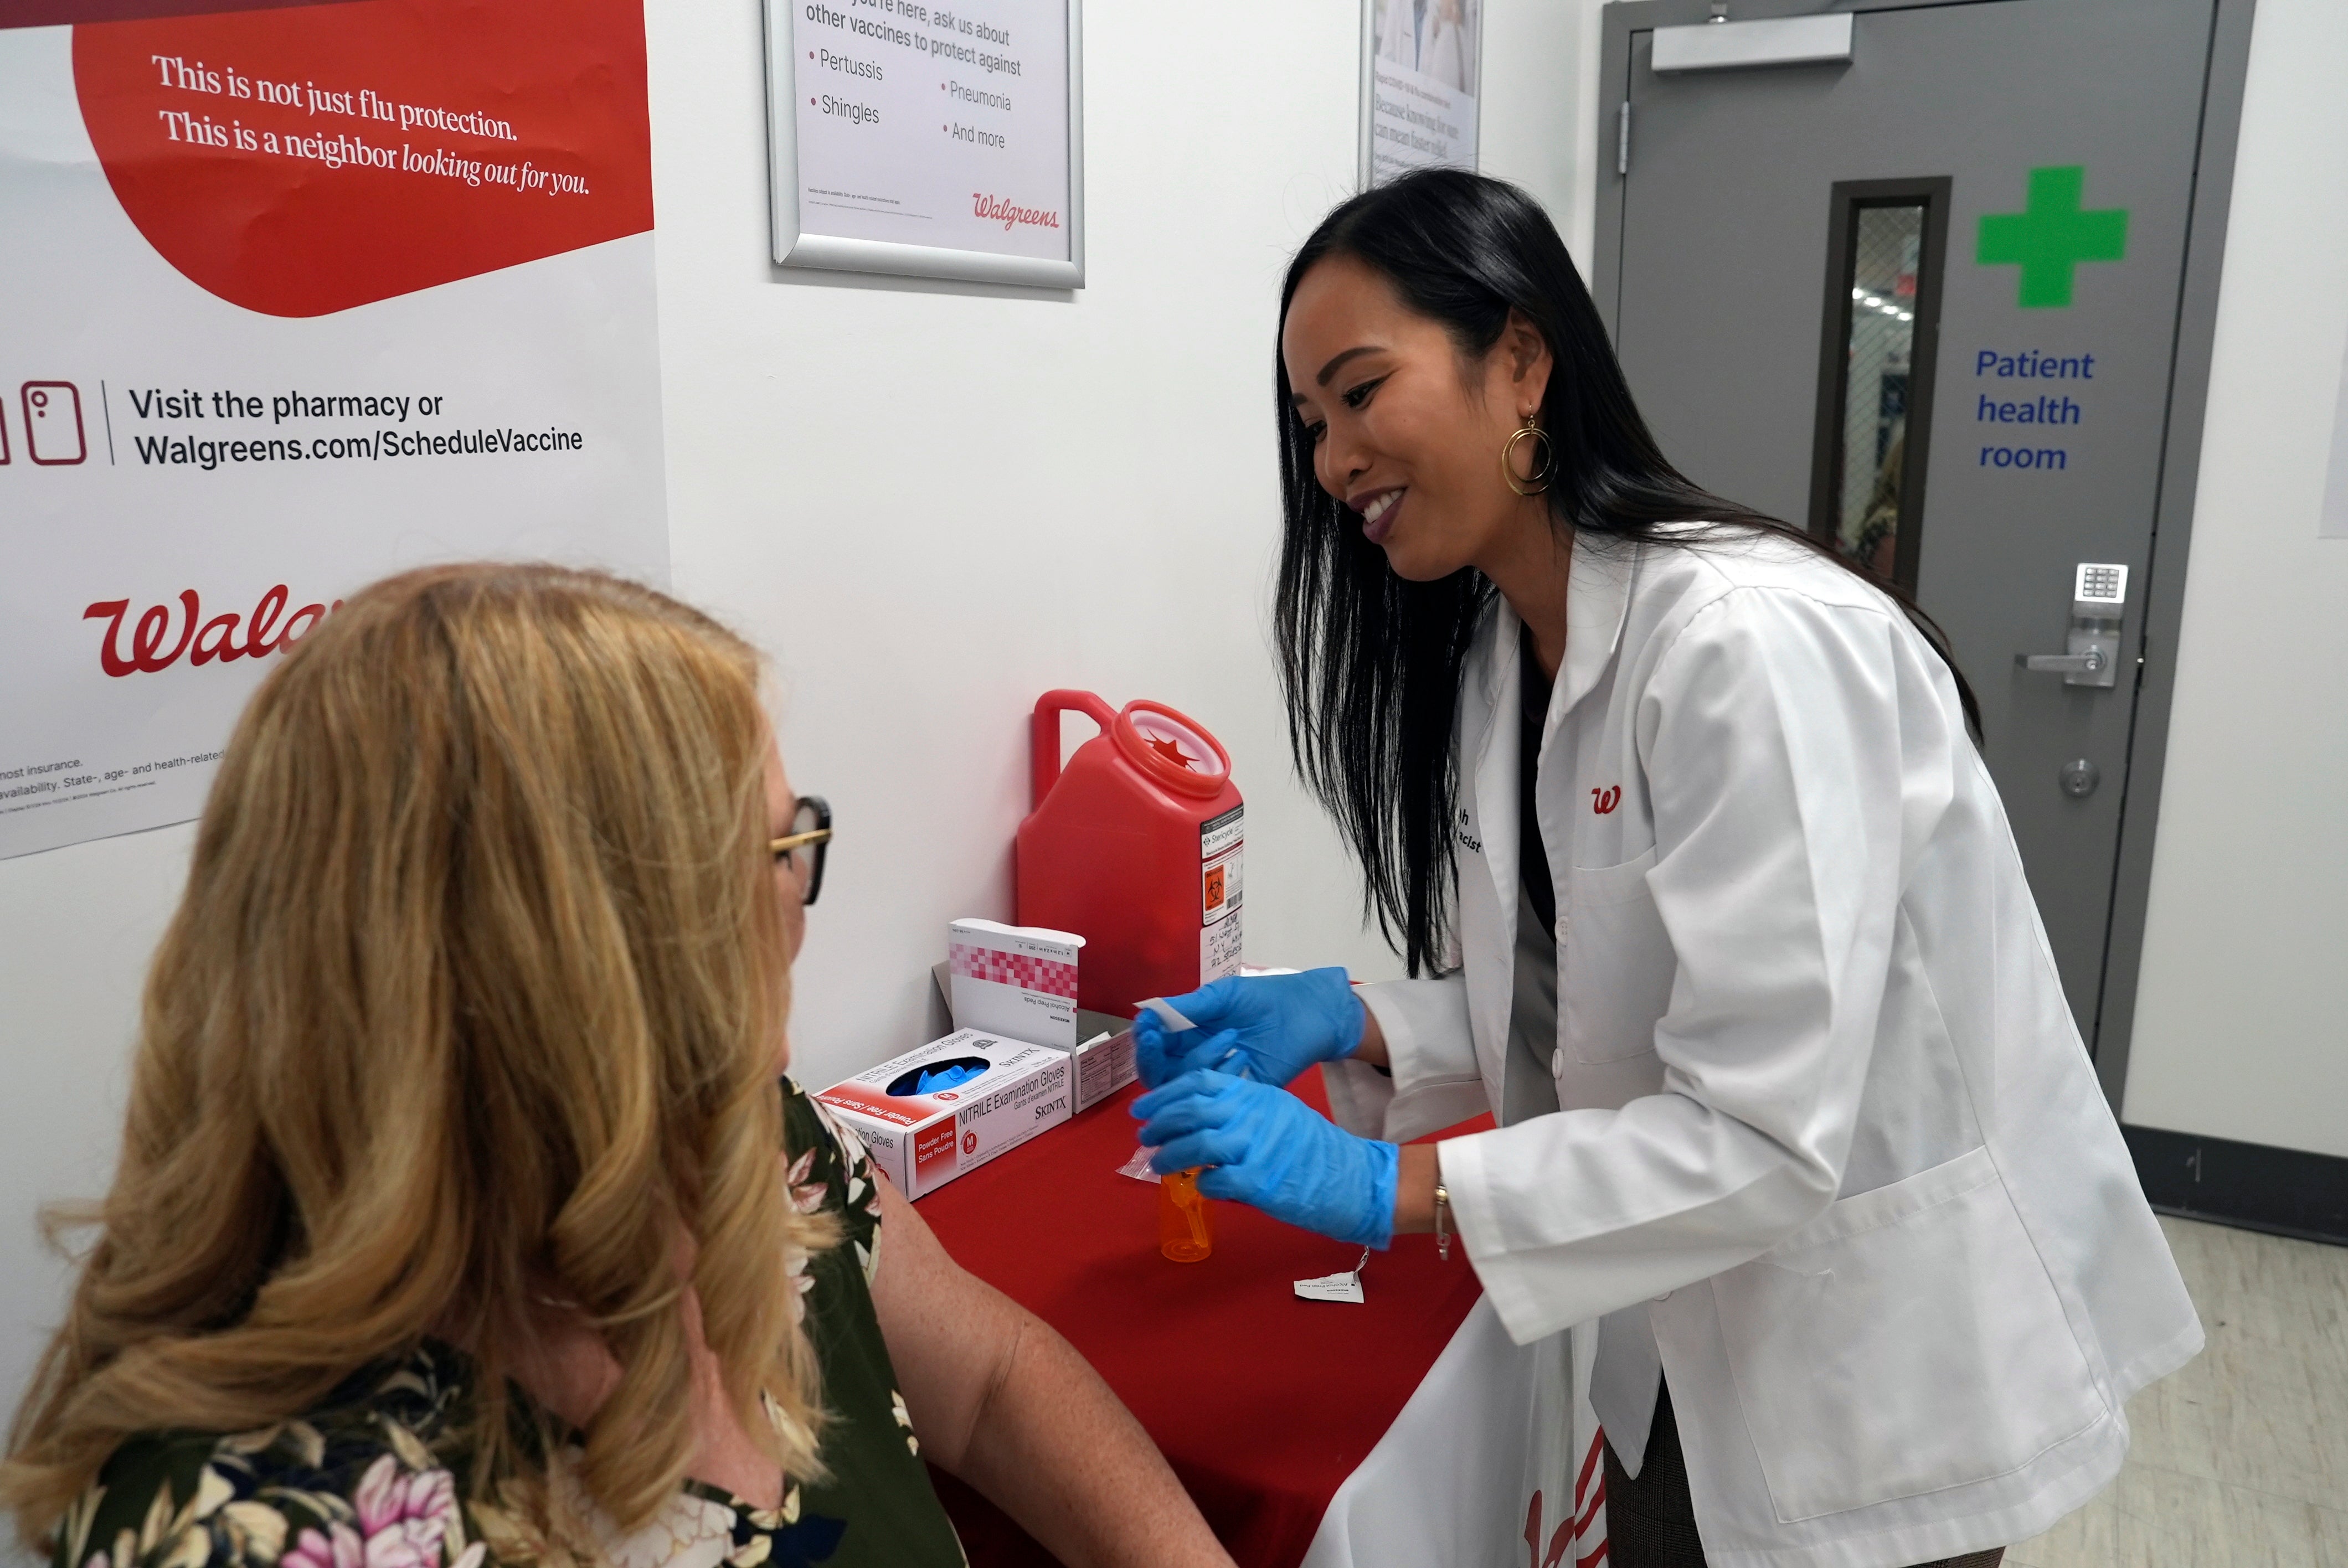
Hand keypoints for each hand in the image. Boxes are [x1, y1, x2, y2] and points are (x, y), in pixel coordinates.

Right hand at [1131, 967, 1364, 1088]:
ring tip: (1233, 1037)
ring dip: (1199, 1062)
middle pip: (1159, 1073)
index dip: (1144, 1040)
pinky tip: (1245, 1057)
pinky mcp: (1238, 1094)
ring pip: (1183, 1087)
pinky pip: (1216, 1097)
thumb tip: (1147, 1012)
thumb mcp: (1224, 996)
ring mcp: (1216, 1079)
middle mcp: (1195, 1059)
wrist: (1310, 1013)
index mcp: (1187, 1034)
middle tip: (1158, 1040)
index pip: (1153, 1046)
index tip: (1146, 1026)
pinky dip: (1225, 1077)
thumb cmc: (1265, 998)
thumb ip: (1189, 1006)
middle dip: (1153, 1059)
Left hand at [1131, 1069, 1398, 1247]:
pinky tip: (1200, 1187)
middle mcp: (1252, 1114)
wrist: (1351, 1177)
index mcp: (1255, 1093)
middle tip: (1144, 1137)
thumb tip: (1200, 1119)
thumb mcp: (1278, 1111)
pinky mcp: (1258, 1182)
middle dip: (1159, 1124)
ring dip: (1170, 1158)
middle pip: (1190, 1110)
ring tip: (1159, 1166)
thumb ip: (1241, 1109)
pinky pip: (1214, 1181)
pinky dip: (1201, 1185)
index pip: (1199, 1081)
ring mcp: (1255, 1147)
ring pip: (1195, 1147)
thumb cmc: (1312, 1148)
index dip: (1164, 1094)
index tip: (1143, 1107)